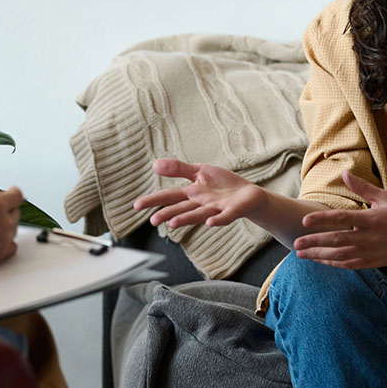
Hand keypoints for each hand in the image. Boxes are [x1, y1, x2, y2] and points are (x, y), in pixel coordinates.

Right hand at [0, 185, 22, 272]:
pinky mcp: (1, 255)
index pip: (17, 194)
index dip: (12, 192)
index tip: (8, 194)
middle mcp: (4, 222)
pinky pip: (12, 244)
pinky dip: (5, 241)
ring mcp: (4, 240)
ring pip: (13, 227)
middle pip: (15, 211)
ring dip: (4, 224)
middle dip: (5, 209)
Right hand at [133, 158, 265, 227]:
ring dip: (186, 219)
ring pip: (199, 214)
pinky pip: (225, 216)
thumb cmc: (223, 186)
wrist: (249, 195)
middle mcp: (202, 204)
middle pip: (182, 208)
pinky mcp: (233, 210)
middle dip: (168, 214)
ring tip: (173, 223)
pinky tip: (209, 223)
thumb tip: (154, 164)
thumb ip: (178, 169)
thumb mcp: (199, 172)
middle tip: (153, 221)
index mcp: (192, 194)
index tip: (136, 206)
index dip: (153, 201)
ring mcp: (217, 208)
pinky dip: (217, 220)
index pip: (170, 196)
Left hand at [294, 170, 386, 267]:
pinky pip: (350, 265)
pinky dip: (334, 263)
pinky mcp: (374, 262)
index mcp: (370, 219)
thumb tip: (344, 173)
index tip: (304, 221)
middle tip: (295, 244)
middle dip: (314, 242)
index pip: (341, 219)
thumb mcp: (385, 197)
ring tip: (301, 254)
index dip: (321, 220)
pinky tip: (321, 260)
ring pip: (340, 256)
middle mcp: (369, 238)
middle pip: (336, 241)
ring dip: (319, 255)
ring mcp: (371, 252)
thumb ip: (362, 187)